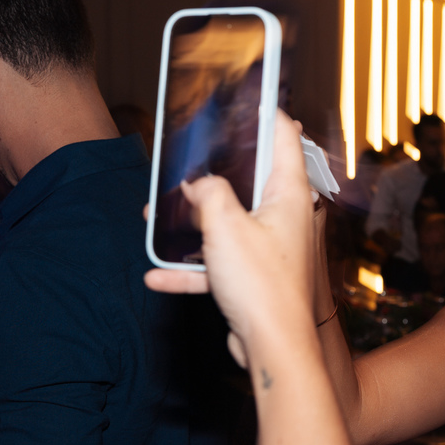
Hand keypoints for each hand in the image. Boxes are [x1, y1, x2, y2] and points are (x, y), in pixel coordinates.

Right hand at [145, 111, 315, 363]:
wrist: (274, 347)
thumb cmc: (262, 286)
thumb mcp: (225, 227)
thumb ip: (208, 194)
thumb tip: (198, 182)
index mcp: (289, 194)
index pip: (283, 137)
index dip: (266, 113)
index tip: (248, 97)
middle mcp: (285, 215)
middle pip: (249, 178)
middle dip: (213, 173)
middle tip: (187, 159)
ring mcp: (271, 246)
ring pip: (228, 222)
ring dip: (193, 224)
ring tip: (155, 218)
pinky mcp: (256, 276)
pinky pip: (219, 263)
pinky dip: (191, 268)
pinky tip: (157, 275)